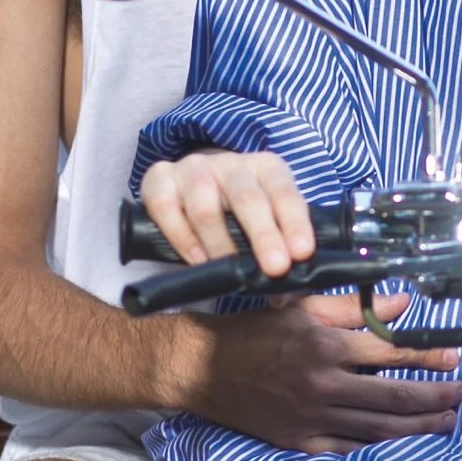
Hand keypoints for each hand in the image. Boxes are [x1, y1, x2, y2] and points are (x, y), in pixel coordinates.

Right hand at [141, 148, 314, 278]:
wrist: (190, 184)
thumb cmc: (236, 212)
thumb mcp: (264, 223)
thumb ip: (277, 254)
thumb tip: (282, 296)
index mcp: (264, 167)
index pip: (283, 190)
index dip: (294, 222)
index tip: (302, 252)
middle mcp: (229, 164)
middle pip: (247, 197)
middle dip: (264, 235)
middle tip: (275, 268)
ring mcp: (192, 169)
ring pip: (204, 206)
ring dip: (220, 243)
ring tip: (230, 272)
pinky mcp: (159, 179)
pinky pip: (166, 208)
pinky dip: (182, 239)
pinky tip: (197, 260)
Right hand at [186, 291, 461, 454]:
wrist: (201, 369)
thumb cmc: (252, 332)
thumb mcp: (301, 307)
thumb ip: (354, 308)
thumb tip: (402, 304)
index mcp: (325, 347)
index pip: (391, 352)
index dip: (428, 355)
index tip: (455, 356)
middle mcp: (322, 385)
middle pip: (394, 397)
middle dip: (434, 397)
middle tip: (460, 395)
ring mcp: (312, 418)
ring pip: (378, 428)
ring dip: (418, 427)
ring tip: (445, 424)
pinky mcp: (300, 441)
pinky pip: (349, 449)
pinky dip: (379, 448)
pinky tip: (401, 443)